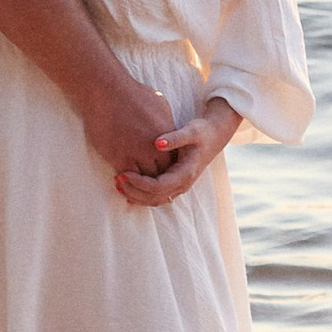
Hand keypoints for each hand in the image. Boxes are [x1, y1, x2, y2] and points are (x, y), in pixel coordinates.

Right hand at [84, 74, 175, 186]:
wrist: (108, 92)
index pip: (173, 162)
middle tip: (150, 180)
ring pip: (144, 180)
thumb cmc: (133, 93)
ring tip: (136, 182)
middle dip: (156, 178)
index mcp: (166, 136)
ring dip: (141, 181)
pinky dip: (126, 179)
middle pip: (161, 174)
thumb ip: (166, 123)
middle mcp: (153, 148)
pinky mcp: (118, 157)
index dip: (167, 167)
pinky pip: (126, 177)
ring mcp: (135, 154)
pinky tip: (123, 178)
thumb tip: (168, 133)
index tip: (159, 168)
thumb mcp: (159, 104)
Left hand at [118, 102, 242, 205]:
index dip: (140, 183)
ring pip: (155, 200)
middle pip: (154, 198)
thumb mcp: (191, 131)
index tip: (124, 173)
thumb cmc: (202, 132)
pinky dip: (141, 195)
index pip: (159, 187)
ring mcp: (179, 186)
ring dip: (136, 195)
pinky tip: (127, 188)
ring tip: (117, 184)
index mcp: (185, 174)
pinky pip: (156, 196)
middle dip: (134, 191)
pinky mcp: (174, 184)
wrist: (214, 137)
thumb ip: (175, 137)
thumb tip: (157, 143)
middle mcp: (182, 185)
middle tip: (116, 179)